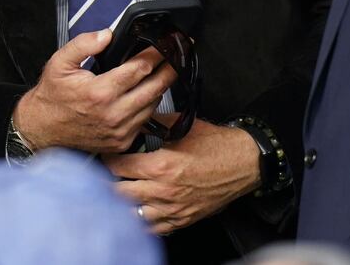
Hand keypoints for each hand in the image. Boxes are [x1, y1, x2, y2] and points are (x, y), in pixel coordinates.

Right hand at [12, 30, 177, 153]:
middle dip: (169, 68)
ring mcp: (119, 131)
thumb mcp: (60, 63)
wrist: (42, 129)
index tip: (165, 44)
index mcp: (100, 92)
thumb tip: (106, 35)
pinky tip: (151, 93)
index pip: (139, 68)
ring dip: (162, 87)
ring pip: (153, 105)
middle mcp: (113, 114)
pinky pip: (145, 121)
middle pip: (154, 87)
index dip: (155, 53)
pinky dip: (150, 105)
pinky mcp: (121, 142)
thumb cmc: (52, 97)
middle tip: (179, 55)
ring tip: (168, 71)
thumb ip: (83, 44)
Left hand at [105, 118, 260, 234]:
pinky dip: (141, 220)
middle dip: (108, 183)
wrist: (243, 163)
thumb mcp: (182, 126)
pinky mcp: (181, 220)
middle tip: (105, 174)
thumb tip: (135, 121)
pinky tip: (138, 209)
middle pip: (118, 194)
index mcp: (162, 166)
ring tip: (118, 193)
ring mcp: (172, 209)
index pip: (119, 167)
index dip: (107, 159)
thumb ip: (154, 123)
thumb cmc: (217, 145)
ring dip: (122, 203)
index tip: (106, 154)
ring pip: (131, 214)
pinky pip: (152, 228)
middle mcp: (164, 191)